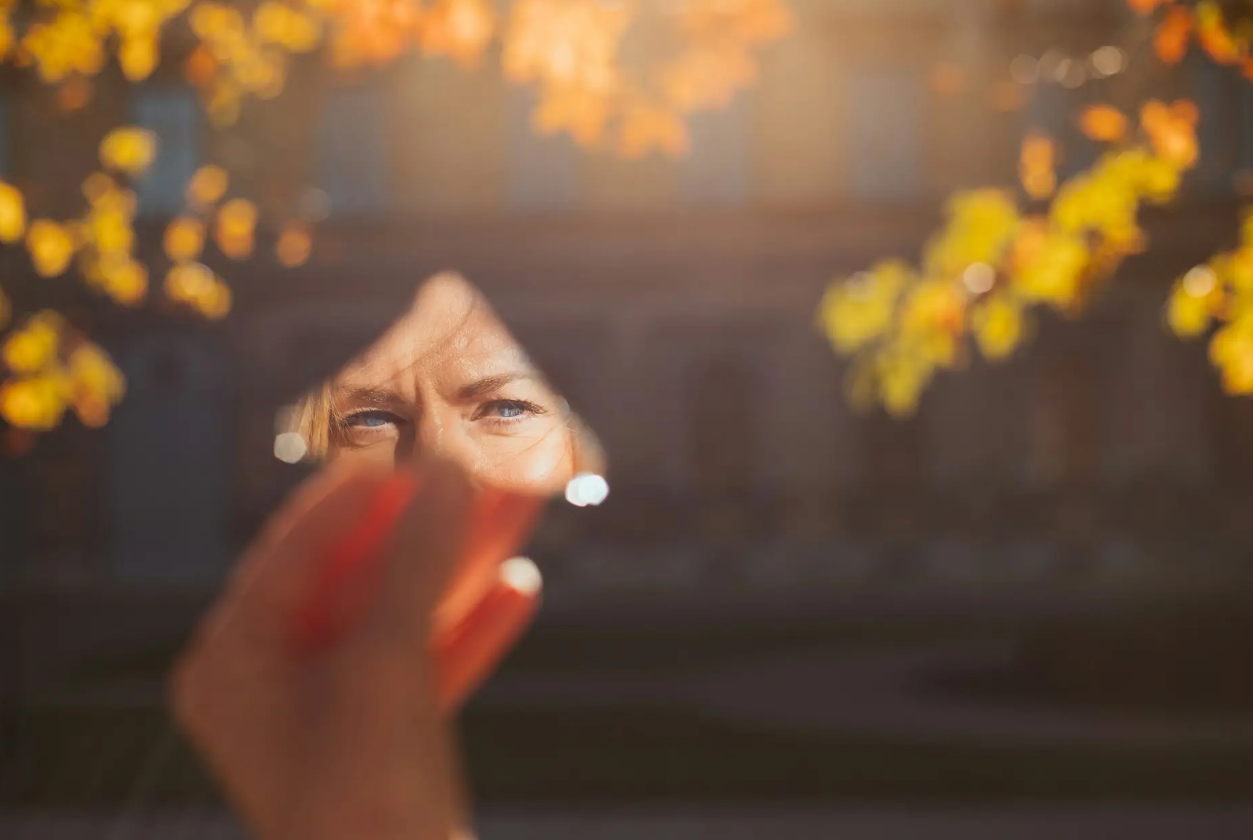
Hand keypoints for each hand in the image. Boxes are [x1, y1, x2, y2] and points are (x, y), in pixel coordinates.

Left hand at [169, 459, 543, 839]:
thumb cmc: (365, 803)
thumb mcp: (386, 665)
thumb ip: (413, 562)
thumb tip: (447, 476)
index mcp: (235, 663)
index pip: (295, 547)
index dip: (358, 489)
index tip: (410, 439)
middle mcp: (273, 682)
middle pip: (360, 577)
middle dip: (430, 526)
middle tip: (476, 467)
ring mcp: (330, 713)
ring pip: (403, 616)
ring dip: (463, 566)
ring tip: (519, 508)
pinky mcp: (382, 741)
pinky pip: (426, 665)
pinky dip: (469, 628)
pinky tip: (521, 585)